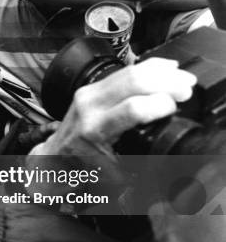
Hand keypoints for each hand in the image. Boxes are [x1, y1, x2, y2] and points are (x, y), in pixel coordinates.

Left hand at [33, 58, 196, 155]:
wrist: (55, 155)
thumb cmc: (81, 165)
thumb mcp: (109, 173)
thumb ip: (135, 168)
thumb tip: (161, 162)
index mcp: (95, 130)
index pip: (132, 109)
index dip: (159, 105)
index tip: (175, 108)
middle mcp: (90, 106)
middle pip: (133, 82)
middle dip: (165, 83)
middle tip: (186, 89)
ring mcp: (89, 93)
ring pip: (129, 72)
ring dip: (160, 72)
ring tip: (182, 79)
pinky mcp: (91, 86)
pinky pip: (122, 71)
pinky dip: (147, 68)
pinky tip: (165, 69)